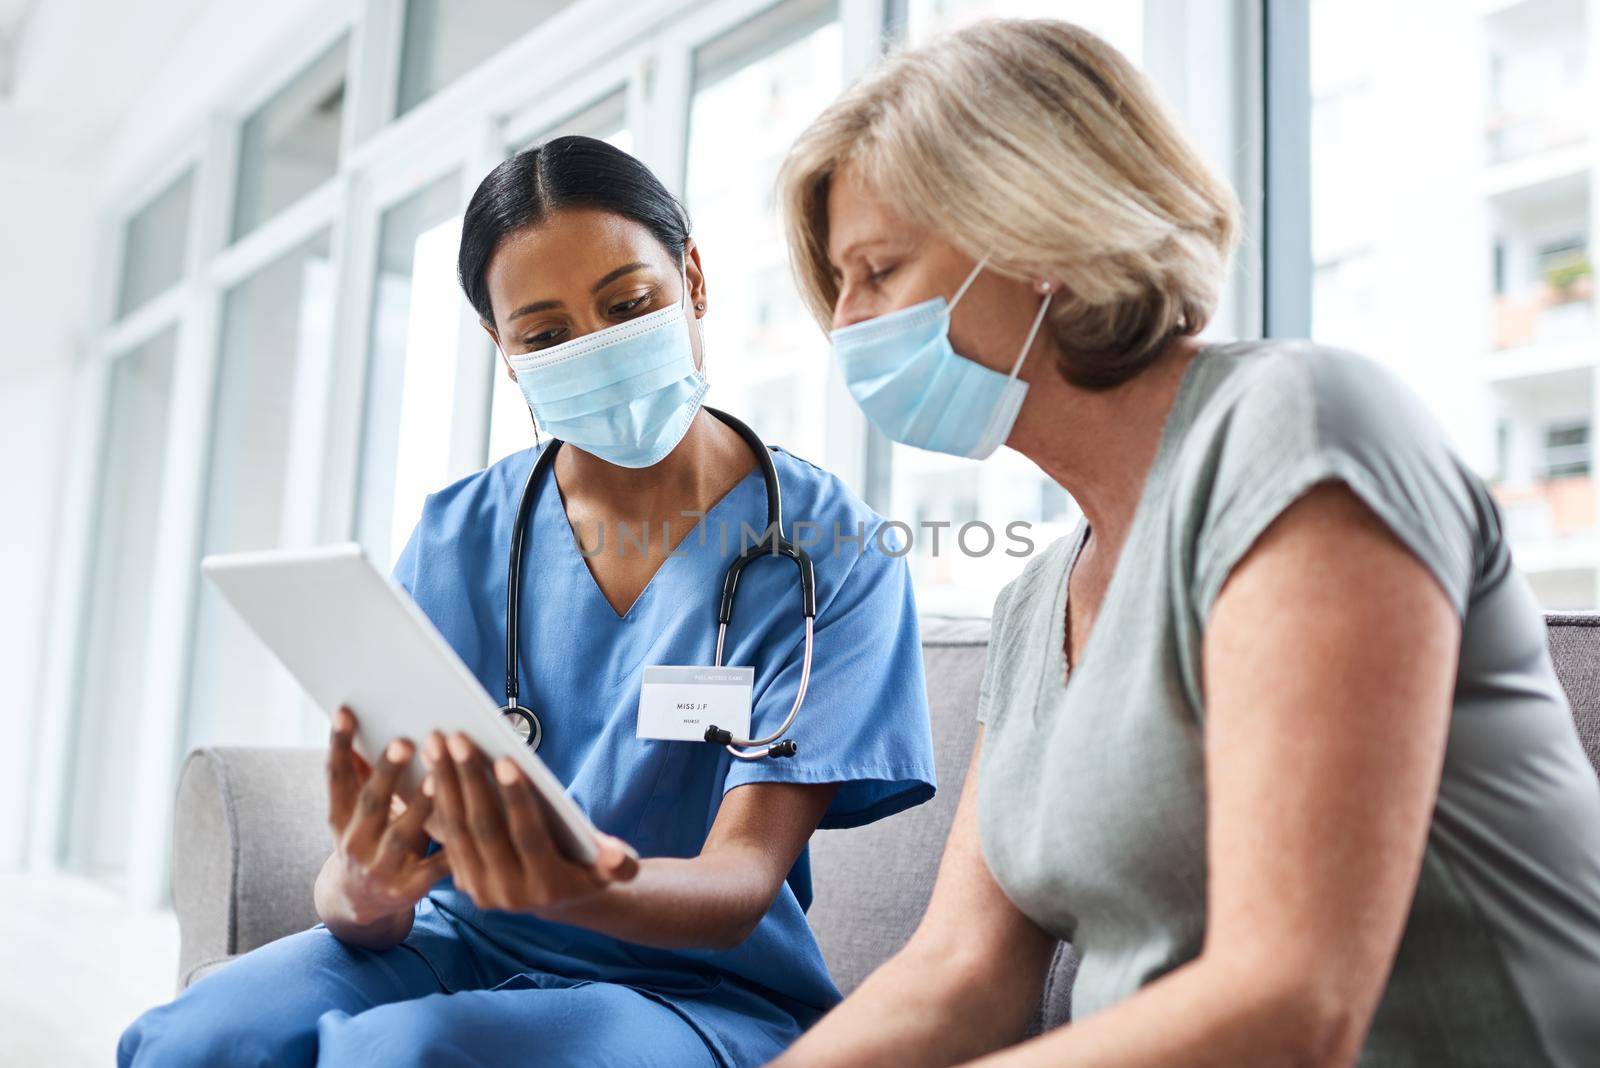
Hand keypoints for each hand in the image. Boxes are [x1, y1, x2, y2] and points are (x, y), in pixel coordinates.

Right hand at [325, 706, 450, 924]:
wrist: (359, 901)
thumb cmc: (367, 836)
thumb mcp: (353, 810)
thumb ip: (360, 773)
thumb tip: (361, 716)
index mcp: (339, 818)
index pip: (335, 776)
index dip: (338, 744)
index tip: (346, 710)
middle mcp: (354, 843)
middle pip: (371, 803)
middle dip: (387, 772)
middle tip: (405, 741)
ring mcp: (380, 868)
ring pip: (403, 835)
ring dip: (421, 806)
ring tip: (440, 778)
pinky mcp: (408, 889)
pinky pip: (435, 867)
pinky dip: (452, 851)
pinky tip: (472, 826)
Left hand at [423, 730, 638, 912]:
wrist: (559, 900)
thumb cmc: (588, 869)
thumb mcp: (612, 870)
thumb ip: (619, 863)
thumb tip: (616, 855)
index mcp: (547, 886)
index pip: (528, 836)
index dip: (516, 799)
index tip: (503, 760)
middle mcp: (508, 894)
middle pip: (484, 830)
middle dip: (469, 780)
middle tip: (459, 739)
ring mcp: (480, 890)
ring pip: (457, 830)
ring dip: (445, 784)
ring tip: (437, 744)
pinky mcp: (461, 881)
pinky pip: (446, 835)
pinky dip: (437, 800)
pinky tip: (433, 766)